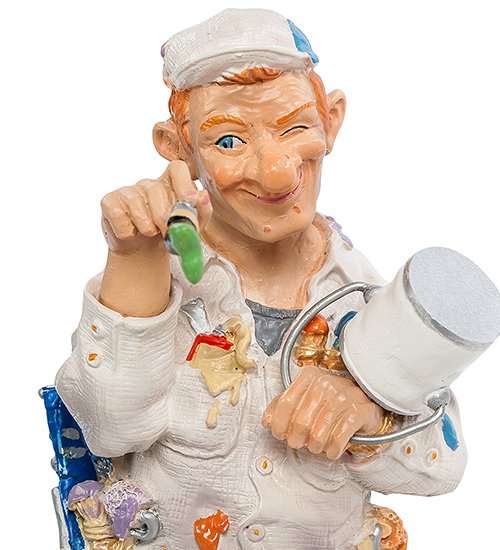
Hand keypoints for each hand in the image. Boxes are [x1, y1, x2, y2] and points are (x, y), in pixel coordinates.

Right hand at [100, 160, 212, 254]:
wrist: (142, 249)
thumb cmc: (167, 233)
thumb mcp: (190, 227)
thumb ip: (201, 212)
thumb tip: (202, 196)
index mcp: (170, 184)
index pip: (176, 168)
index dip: (183, 182)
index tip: (189, 201)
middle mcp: (148, 184)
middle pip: (156, 189)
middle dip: (164, 216)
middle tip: (167, 233)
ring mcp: (127, 191)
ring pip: (137, 206)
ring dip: (146, 228)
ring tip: (149, 232)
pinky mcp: (110, 202)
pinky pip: (120, 218)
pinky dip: (128, 233)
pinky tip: (132, 232)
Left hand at [262, 366, 383, 459]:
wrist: (365, 399)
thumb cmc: (330, 399)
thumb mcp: (305, 396)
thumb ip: (283, 406)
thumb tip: (267, 420)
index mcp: (309, 376)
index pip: (285, 402)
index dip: (278, 424)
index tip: (279, 433)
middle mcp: (326, 383)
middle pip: (300, 422)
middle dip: (297, 439)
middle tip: (300, 442)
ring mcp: (343, 397)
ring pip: (318, 435)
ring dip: (315, 447)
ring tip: (317, 444)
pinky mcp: (358, 412)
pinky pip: (337, 440)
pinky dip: (332, 450)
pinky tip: (331, 448)